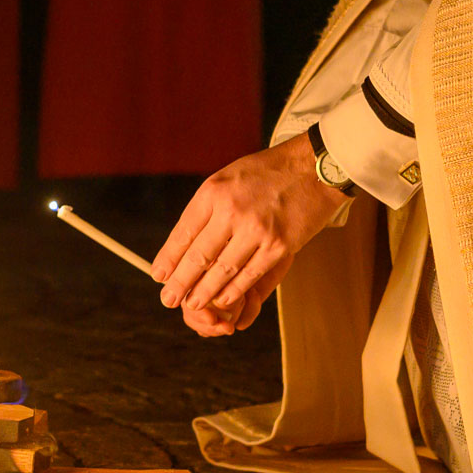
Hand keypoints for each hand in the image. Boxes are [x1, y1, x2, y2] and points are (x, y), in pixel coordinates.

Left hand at [150, 133, 346, 326]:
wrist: (313, 168)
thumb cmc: (266, 173)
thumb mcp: (227, 178)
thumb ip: (208, 207)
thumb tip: (185, 242)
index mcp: (214, 192)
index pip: (183, 232)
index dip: (169, 258)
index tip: (159, 275)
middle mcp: (232, 211)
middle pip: (199, 256)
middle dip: (180, 282)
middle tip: (168, 299)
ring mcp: (257, 230)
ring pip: (222, 271)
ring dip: (204, 292)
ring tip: (192, 304)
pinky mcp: (279, 246)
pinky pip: (250, 275)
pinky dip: (234, 292)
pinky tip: (222, 300)